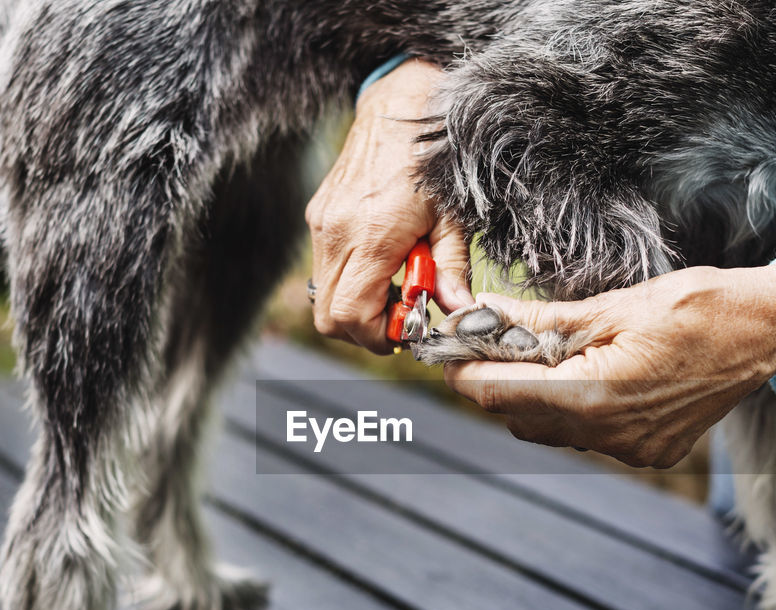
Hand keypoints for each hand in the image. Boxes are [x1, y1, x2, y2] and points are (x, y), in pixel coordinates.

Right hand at [306, 59, 472, 352]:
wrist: (400, 106)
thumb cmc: (432, 159)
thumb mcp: (453, 217)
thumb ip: (452, 269)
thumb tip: (458, 310)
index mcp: (372, 235)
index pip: (352, 315)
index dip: (378, 336)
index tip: (407, 329)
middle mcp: (336, 233)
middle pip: (329, 318)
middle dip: (364, 330)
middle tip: (400, 316)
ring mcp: (321, 224)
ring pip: (322, 296)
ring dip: (356, 305)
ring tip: (394, 286)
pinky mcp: (317, 216)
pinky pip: (323, 269)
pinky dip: (349, 281)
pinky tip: (380, 263)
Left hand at [443, 263, 775, 467]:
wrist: (768, 333)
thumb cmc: (699, 306)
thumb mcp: (613, 305)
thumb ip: (540, 320)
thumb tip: (483, 314)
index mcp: (596, 395)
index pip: (499, 393)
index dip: (464, 371)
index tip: (448, 347)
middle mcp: (610, 435)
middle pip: (517, 415)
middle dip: (496, 378)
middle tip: (492, 339)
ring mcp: (631, 450)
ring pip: (548, 428)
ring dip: (532, 393)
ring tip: (542, 351)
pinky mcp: (648, 453)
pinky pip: (585, 435)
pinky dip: (570, 406)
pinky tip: (586, 373)